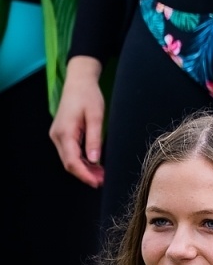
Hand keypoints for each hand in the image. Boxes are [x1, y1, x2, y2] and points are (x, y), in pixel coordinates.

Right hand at [50, 56, 104, 185]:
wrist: (79, 82)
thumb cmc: (89, 96)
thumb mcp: (96, 116)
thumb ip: (95, 138)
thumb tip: (94, 160)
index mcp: (65, 133)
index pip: (72, 161)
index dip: (84, 174)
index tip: (97, 182)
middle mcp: (57, 136)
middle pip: (69, 162)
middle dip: (85, 174)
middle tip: (102, 181)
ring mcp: (58, 135)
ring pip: (69, 158)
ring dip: (84, 168)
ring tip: (101, 175)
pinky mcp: (62, 134)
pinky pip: (70, 151)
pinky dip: (81, 160)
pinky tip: (94, 164)